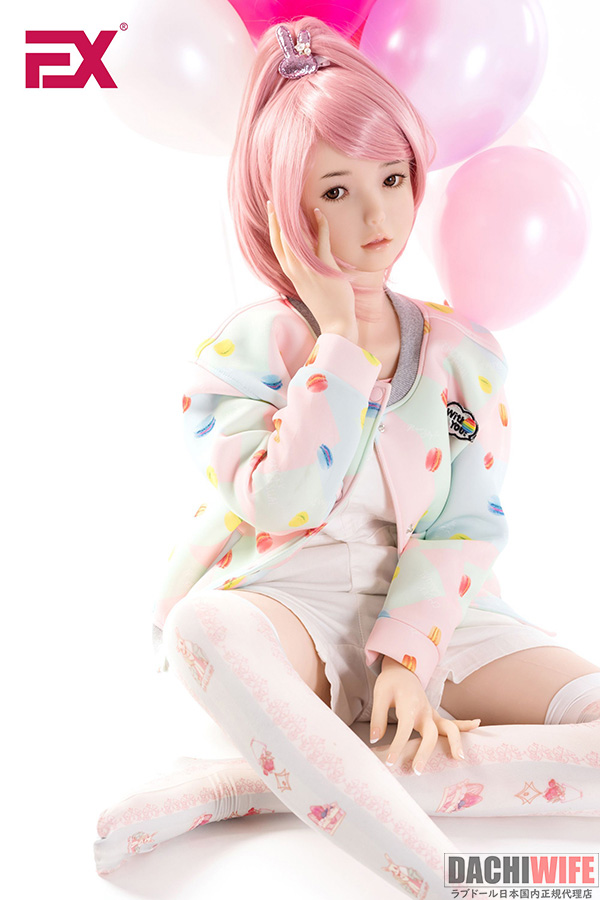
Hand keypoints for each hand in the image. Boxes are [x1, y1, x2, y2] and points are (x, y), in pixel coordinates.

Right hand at [267, 200, 357, 340]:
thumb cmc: (326, 305)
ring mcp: (309, 268)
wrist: (336, 323)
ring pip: (295, 238)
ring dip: (293, 218)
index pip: (277, 246)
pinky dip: (320, 224)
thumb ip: (305, 270)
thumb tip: (307, 255)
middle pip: (281, 239)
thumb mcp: (309, 286)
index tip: (271, 212)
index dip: (273, 228)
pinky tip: (318, 213)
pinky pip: (320, 240)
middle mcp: (296, 270)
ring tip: (292, 202)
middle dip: (277, 219)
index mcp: (292, 273)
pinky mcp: (324, 267)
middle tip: (275, 201)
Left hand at [370, 656, 480, 774]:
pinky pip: (453, 723)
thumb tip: (375, 739)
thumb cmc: (390, 683)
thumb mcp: (380, 695)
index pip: (405, 728)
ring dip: (455, 742)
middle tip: (418, 770)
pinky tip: (477, 726)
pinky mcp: (435, 716)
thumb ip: (378, 718)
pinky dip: (465, 725)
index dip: (397, 746)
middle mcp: (424, 711)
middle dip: (426, 753)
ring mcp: (433, 714)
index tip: (390, 761)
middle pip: (430, 734)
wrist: (402, 669)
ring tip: (459, 758)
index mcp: (409, 705)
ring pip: (448, 728)